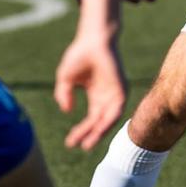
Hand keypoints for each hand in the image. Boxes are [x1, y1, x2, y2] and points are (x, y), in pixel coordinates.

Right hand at [54, 35, 126, 149]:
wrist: (93, 39)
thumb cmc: (80, 55)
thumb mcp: (65, 78)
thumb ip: (63, 95)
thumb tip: (67, 111)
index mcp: (97, 96)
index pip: (91, 120)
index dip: (80, 131)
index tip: (70, 143)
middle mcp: (107, 98)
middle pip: (99, 122)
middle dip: (88, 135)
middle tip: (79, 146)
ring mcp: (115, 94)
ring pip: (108, 120)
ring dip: (98, 132)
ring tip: (88, 144)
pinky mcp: (121, 90)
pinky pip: (116, 110)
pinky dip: (107, 121)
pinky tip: (97, 128)